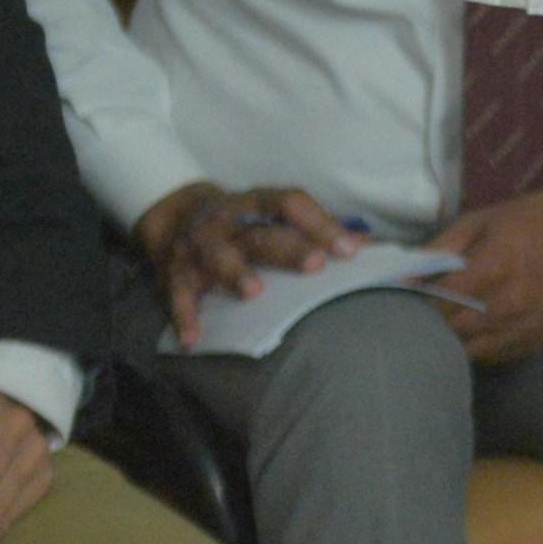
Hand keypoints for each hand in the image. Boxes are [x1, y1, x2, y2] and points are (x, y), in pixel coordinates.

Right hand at [138, 178, 358, 339]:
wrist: (174, 216)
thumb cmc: (243, 222)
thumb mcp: (274, 216)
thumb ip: (316, 229)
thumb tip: (369, 246)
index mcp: (257, 203)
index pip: (292, 204)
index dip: (321, 223)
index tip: (350, 249)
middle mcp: (227, 221)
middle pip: (260, 233)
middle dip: (288, 248)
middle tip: (316, 264)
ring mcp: (198, 245)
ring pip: (216, 255)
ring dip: (234, 272)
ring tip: (254, 292)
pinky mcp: (173, 272)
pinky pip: (177, 294)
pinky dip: (184, 316)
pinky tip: (193, 340)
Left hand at [424, 170, 542, 362]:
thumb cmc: (528, 218)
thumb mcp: (478, 221)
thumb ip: (436, 250)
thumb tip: (398, 279)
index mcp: (492, 267)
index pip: (436, 305)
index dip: (415, 307)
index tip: (405, 303)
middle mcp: (511, 303)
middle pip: (452, 332)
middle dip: (431, 327)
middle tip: (419, 319)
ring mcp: (529, 324)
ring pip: (472, 351)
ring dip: (455, 342)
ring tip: (446, 327)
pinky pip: (498, 356)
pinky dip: (481, 348)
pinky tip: (477, 331)